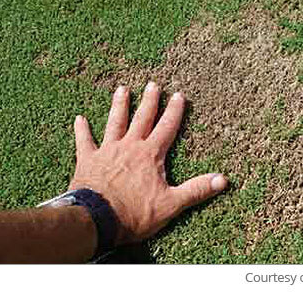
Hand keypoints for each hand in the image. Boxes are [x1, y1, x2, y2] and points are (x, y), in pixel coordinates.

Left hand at [69, 82, 227, 244]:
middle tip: (153, 84)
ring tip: (122, 89)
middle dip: (149, 101)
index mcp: (150, 155)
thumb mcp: (171, 204)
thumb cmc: (134, 213)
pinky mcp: (88, 160)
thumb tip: (222, 180)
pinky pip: (84, 141)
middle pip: (142, 119)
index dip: (174, 111)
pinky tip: (80, 119)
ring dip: (119, 106)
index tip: (179, 95)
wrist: (97, 220)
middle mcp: (130, 147)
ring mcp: (107, 151)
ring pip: (115, 122)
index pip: (167, 127)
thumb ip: (196, 190)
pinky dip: (82, 130)